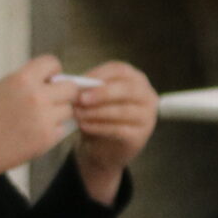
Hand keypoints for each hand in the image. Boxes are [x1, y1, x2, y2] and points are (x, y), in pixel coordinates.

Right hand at [0, 55, 74, 215]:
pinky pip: (62, 129)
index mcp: (20, 80)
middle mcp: (36, 97)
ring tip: (35, 120)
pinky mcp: (47, 139)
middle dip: (61, 93)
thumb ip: (20, 83)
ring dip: (57, 113)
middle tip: (47, 102)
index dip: (51, 72)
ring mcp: (44, 119)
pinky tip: (31, 134)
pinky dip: (52, 131)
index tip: (44, 81)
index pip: (52, 63)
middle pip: (71, 88)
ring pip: (69, 110)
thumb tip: (45, 79)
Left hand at [69, 60, 156, 200]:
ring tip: (77, 114)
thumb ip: (88, 90)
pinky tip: (83, 126)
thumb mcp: (94, 100)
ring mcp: (146, 116)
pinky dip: (98, 127)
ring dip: (96, 112)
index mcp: (135, 80)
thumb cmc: (98, 117)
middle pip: (127, 88)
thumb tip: (71, 84)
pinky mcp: (139, 136)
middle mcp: (146, 96)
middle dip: (102, 93)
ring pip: (123, 110)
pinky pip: (119, 129)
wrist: (103, 147)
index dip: (99, 74)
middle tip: (81, 98)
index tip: (78, 82)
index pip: (121, 70)